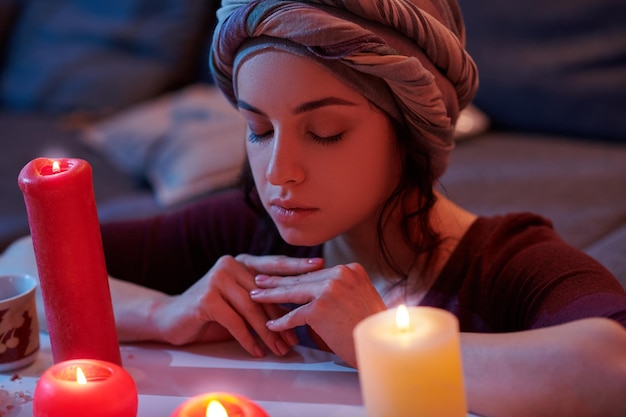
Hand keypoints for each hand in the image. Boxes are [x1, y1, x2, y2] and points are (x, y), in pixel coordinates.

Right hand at [148, 254, 323, 357]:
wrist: (173, 317)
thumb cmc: (213, 310)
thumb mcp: (240, 300)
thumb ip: (262, 297)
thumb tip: (298, 308)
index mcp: (243, 262)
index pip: (275, 264)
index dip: (297, 265)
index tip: (320, 264)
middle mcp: (231, 265)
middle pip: (266, 294)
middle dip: (283, 318)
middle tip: (298, 339)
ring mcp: (217, 279)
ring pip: (252, 309)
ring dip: (268, 334)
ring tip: (280, 350)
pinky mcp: (206, 298)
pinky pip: (235, 322)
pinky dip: (248, 340)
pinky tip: (258, 351)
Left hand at [250, 263, 385, 366]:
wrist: (382, 345)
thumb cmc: (370, 327)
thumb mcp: (360, 297)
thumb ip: (340, 290)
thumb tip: (317, 293)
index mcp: (350, 269)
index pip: (315, 273)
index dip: (295, 276)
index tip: (280, 276)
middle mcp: (340, 274)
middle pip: (302, 279)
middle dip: (278, 281)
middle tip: (259, 281)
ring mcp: (329, 290)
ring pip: (293, 292)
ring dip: (271, 295)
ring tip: (255, 296)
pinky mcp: (320, 308)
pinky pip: (294, 315)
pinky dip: (281, 321)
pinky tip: (270, 325)